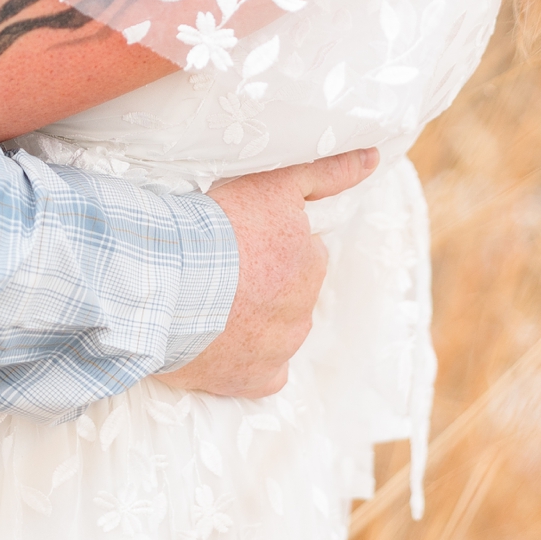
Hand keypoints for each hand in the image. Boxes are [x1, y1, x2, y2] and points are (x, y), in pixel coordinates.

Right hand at [159, 149, 378, 399]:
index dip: (265, 246)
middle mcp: (303, 312)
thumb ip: (327, 172)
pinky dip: (245, 363)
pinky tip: (221, 345)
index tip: (236, 241)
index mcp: (311, 265)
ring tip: (208, 304)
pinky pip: (261, 375)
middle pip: (287, 296)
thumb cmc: (216, 228)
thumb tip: (372, 159)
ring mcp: (280, 350)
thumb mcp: (273, 184)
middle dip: (261, 285)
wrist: (168, 282)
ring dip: (250, 321)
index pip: (299, 254)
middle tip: (219, 271)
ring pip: (274, 334)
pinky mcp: (253, 380)